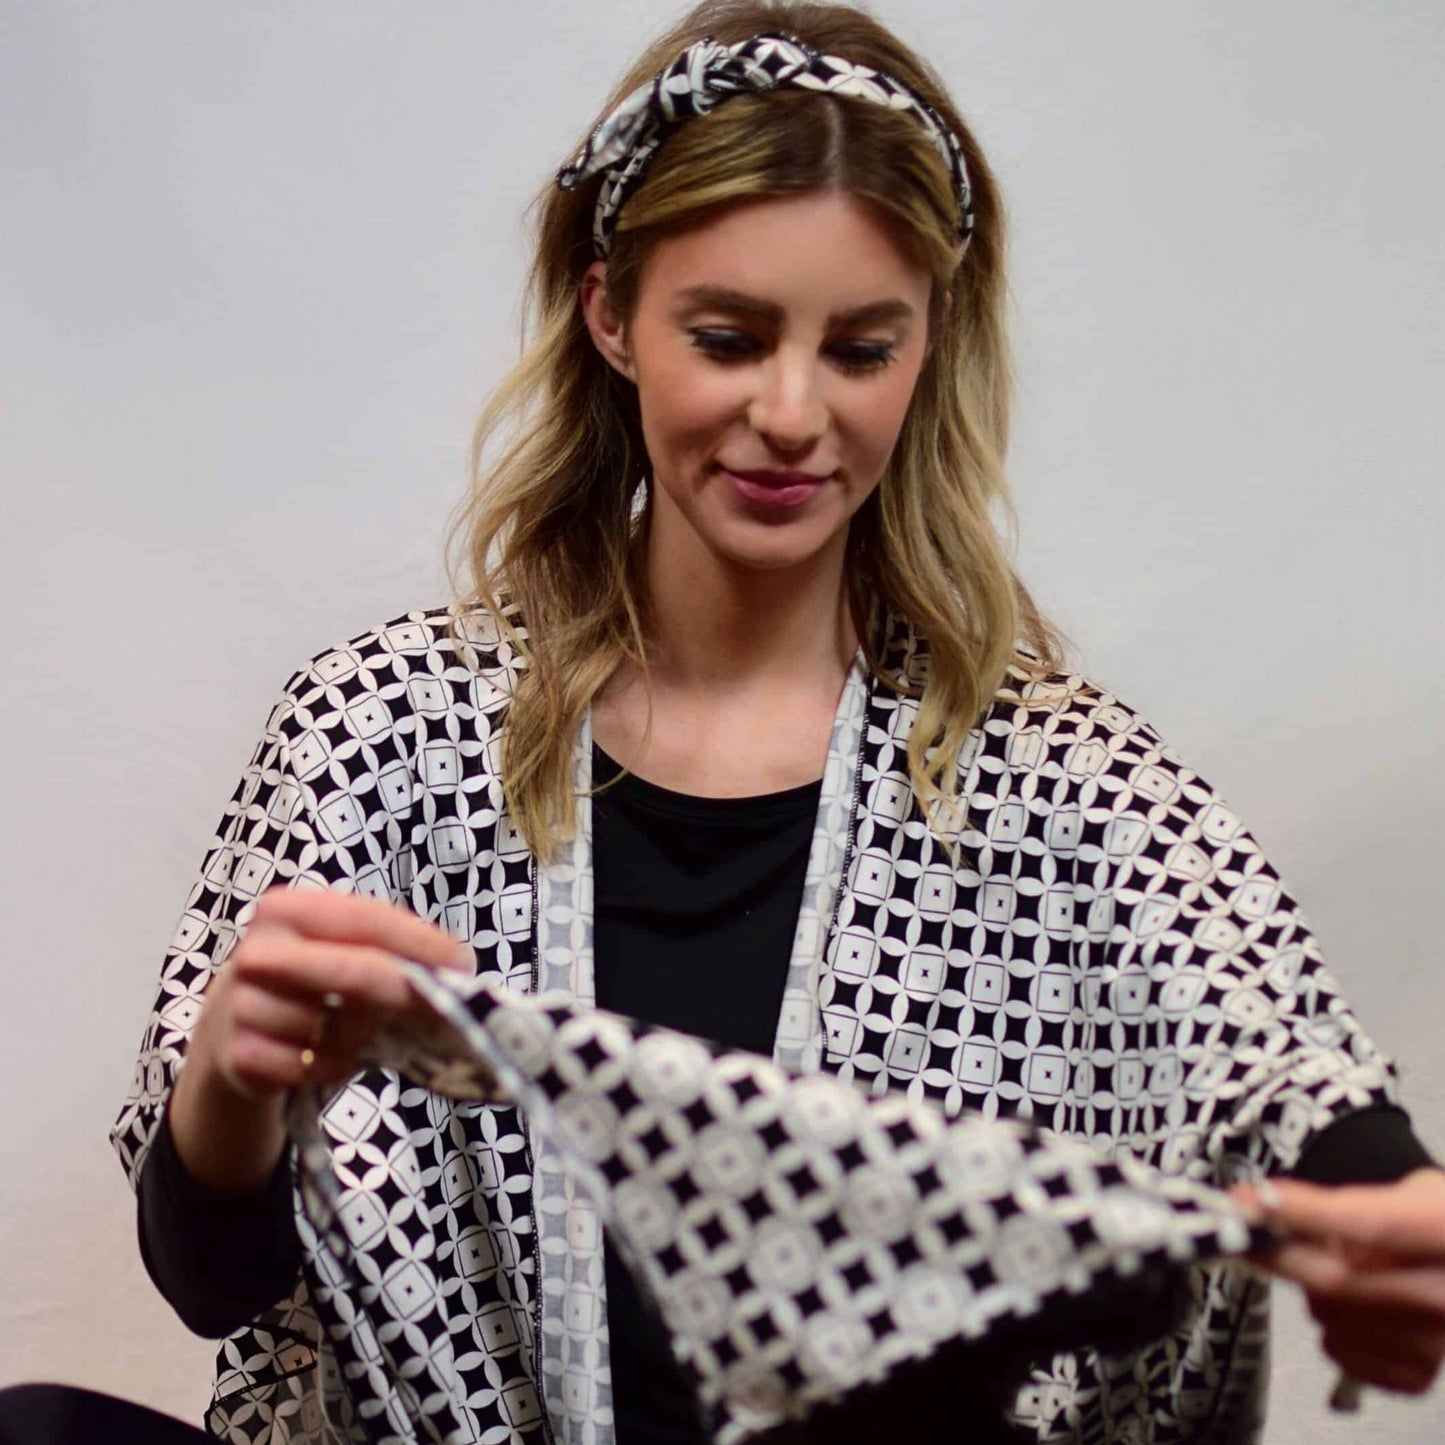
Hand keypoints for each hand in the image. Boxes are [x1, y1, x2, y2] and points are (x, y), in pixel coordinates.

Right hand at [170, 888, 471, 1189]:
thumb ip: (389, 952)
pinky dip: (330, 1067)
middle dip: (403, 991)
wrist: (232, 1031)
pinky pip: (311, 1066)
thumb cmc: (307, 985)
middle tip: (441, 1006)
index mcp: (287, 909)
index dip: (421, 942)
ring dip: (358, 1038)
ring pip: (335, 1028)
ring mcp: (240, 1004)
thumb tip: (458, 969)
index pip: (368, 919)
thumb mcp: (341, 953)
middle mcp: (258, 950)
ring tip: (349, 1031)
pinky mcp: (237, 1055)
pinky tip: (320, 1056)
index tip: (463, 963)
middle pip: (355, 971)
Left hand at [1241, 1169, 1444, 1395]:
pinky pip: (1343, 1353)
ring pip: (1331, 1316)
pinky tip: (1349, 1308)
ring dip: (1310, 1290)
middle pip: (1339, 1279)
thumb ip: (1360, 1202)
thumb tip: (1280, 1208)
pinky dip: (1329, 1328)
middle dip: (1278, 1253)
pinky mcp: (1421, 1373)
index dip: (1306, 1213)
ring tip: (1334, 1268)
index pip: (1370, 1225)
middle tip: (1244, 1230)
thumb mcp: (1419, 1193)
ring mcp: (1436, 1340)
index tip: (1255, 1200)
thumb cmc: (1444, 1228)